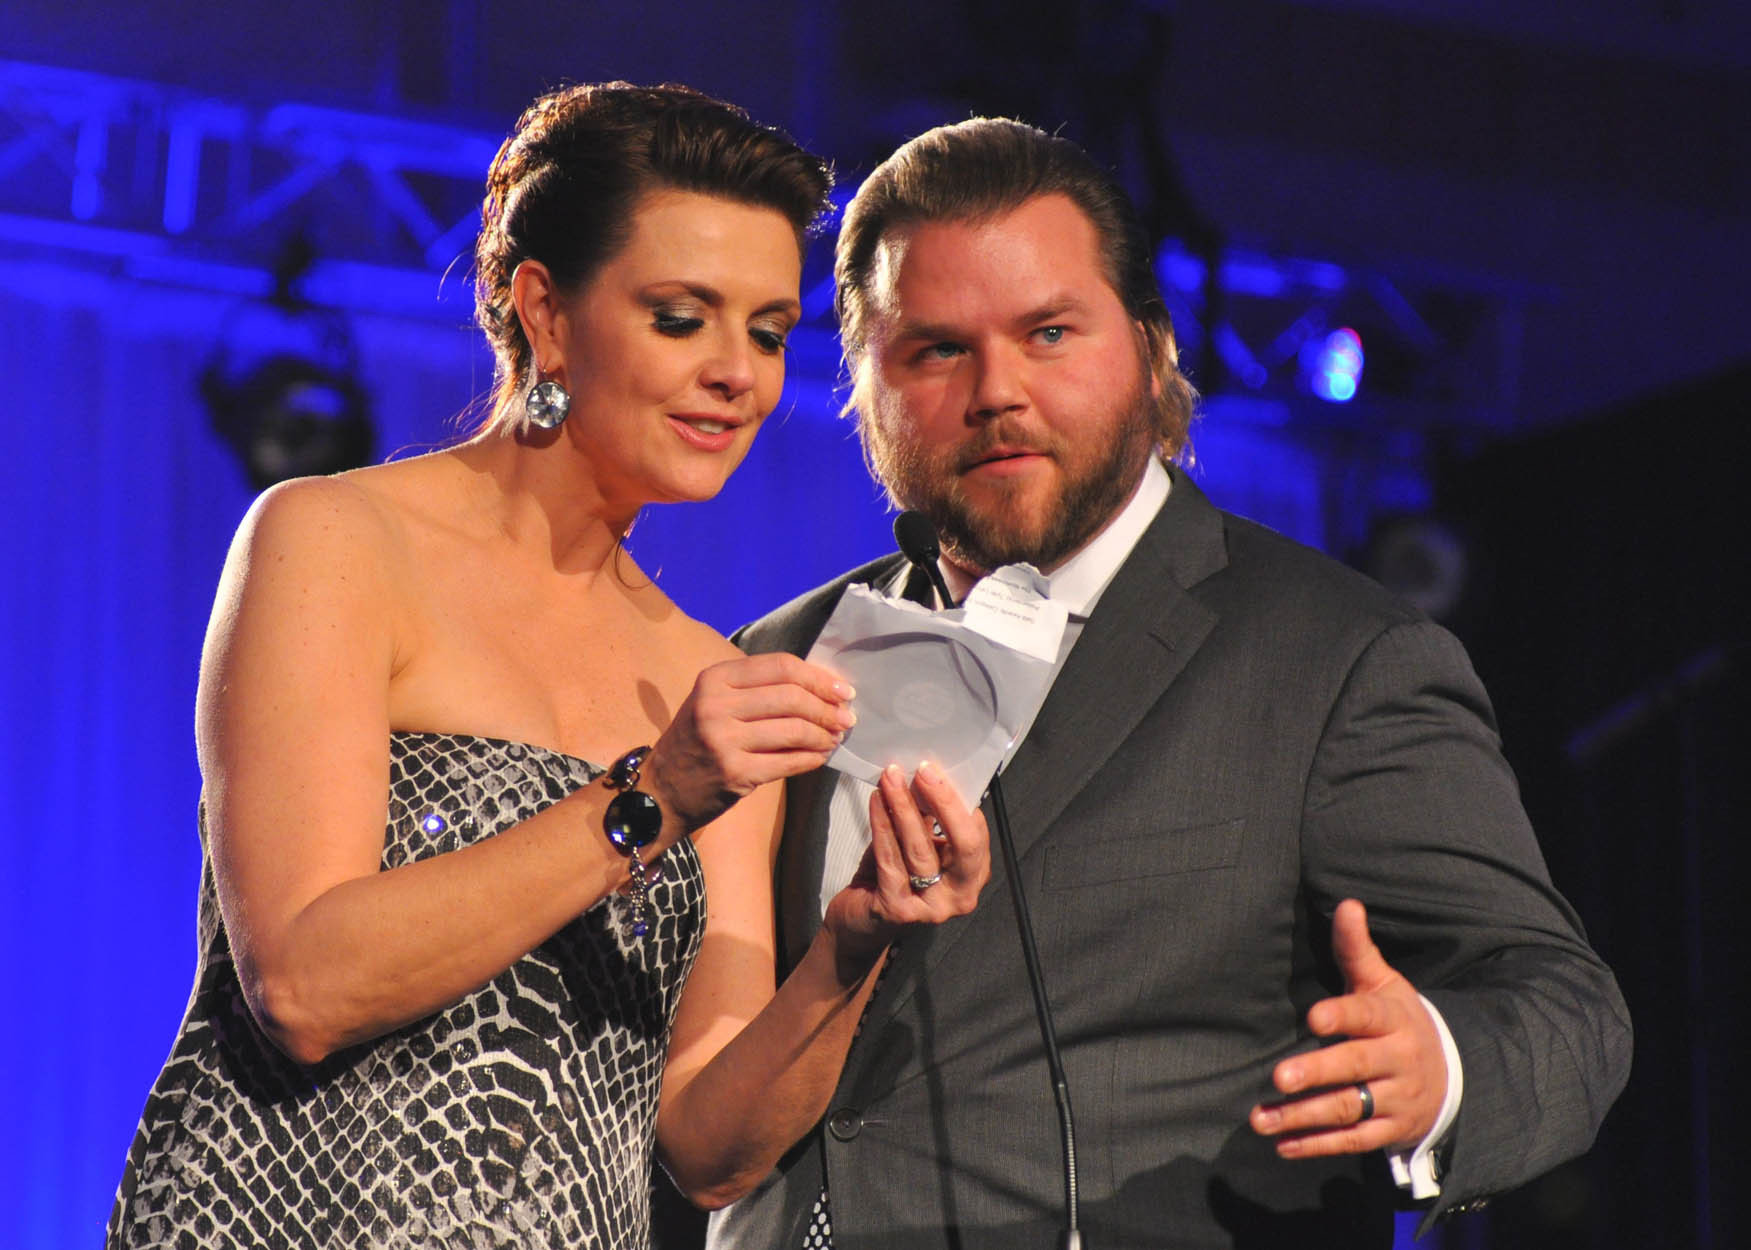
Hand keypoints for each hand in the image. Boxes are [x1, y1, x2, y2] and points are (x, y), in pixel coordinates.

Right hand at [643, 653, 853, 840]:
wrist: (661, 789)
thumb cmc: (697, 740)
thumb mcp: (715, 700)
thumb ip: (758, 688)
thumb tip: (821, 686)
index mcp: (715, 678)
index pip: (780, 666)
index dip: (818, 677)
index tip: (842, 690)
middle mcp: (716, 705)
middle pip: (791, 697)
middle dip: (827, 707)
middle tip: (846, 717)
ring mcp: (724, 740)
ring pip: (794, 730)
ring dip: (823, 735)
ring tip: (834, 738)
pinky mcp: (735, 773)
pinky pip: (788, 762)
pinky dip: (812, 759)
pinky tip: (820, 757)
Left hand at [821, 761, 990, 976]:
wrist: (860, 921)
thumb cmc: (892, 877)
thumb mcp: (917, 844)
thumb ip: (927, 819)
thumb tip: (925, 775)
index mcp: (973, 875)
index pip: (976, 834)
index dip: (957, 800)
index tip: (935, 769)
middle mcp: (961, 896)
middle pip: (964, 845)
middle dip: (943, 802)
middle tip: (922, 771)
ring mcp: (932, 907)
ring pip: (921, 849)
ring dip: (904, 808)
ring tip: (891, 779)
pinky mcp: (900, 910)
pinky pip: (891, 860)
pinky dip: (882, 826)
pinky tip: (875, 802)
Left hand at [1250, 899, 1447, 1158]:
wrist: (1453, 1075)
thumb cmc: (1399, 1020)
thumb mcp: (1385, 983)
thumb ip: (1357, 949)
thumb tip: (1346, 903)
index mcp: (1393, 1020)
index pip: (1368, 1016)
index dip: (1342, 1015)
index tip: (1313, 1017)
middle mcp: (1397, 1061)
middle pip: (1355, 1067)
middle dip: (1317, 1072)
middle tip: (1279, 1077)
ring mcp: (1395, 1100)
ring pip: (1349, 1109)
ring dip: (1303, 1117)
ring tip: (1261, 1119)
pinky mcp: (1390, 1131)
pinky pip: (1353, 1141)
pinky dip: (1318, 1145)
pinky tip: (1283, 1146)